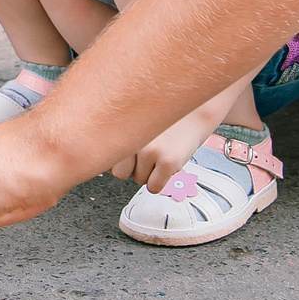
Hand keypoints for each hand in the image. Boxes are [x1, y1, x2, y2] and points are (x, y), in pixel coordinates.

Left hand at [108, 96, 228, 195]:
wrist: (195, 111)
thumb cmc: (163, 120)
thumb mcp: (134, 122)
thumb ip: (118, 138)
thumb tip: (103, 164)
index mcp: (121, 127)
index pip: (106, 158)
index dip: (118, 158)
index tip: (125, 154)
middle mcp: (133, 139)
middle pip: (119, 173)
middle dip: (131, 168)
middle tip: (146, 156)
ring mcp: (150, 151)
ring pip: (138, 180)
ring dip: (148, 173)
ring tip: (160, 155)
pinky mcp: (168, 162)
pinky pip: (154, 187)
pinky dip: (159, 182)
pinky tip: (166, 166)